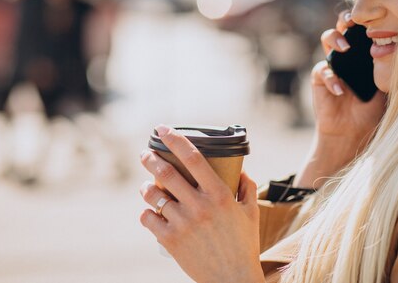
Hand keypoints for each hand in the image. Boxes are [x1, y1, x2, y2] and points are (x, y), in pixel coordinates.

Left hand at [140, 126, 264, 282]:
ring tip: (146, 186)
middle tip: (145, 154)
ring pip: (153, 195)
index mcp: (219, 194)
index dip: (175, 139)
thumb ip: (247, 187)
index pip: (193, 157)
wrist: (232, 278)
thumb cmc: (244, 243)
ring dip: (146, 187)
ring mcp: (183, 223)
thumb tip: (240, 170)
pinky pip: (148, 219)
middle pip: (166, 172)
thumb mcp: (251, 212)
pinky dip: (146, 212)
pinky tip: (150, 211)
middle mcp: (199, 205)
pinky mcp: (170, 240)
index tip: (163, 129)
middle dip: (151, 158)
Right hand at [296, 11, 385, 187]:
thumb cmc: (372, 111)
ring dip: (335, 39)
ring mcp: (332, 65)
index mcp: (364, 54)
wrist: (353, 134)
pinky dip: (331, 78)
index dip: (365, 19)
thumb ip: (391, 70)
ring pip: (327, 38)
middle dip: (345, 19)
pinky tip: (341, 90)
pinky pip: (321, 71)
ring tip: (345, 49)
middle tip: (353, 21)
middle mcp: (347, 55)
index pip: (363, 29)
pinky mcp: (320, 80)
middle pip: (342, 26)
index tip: (374, 15)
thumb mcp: (386, 88)